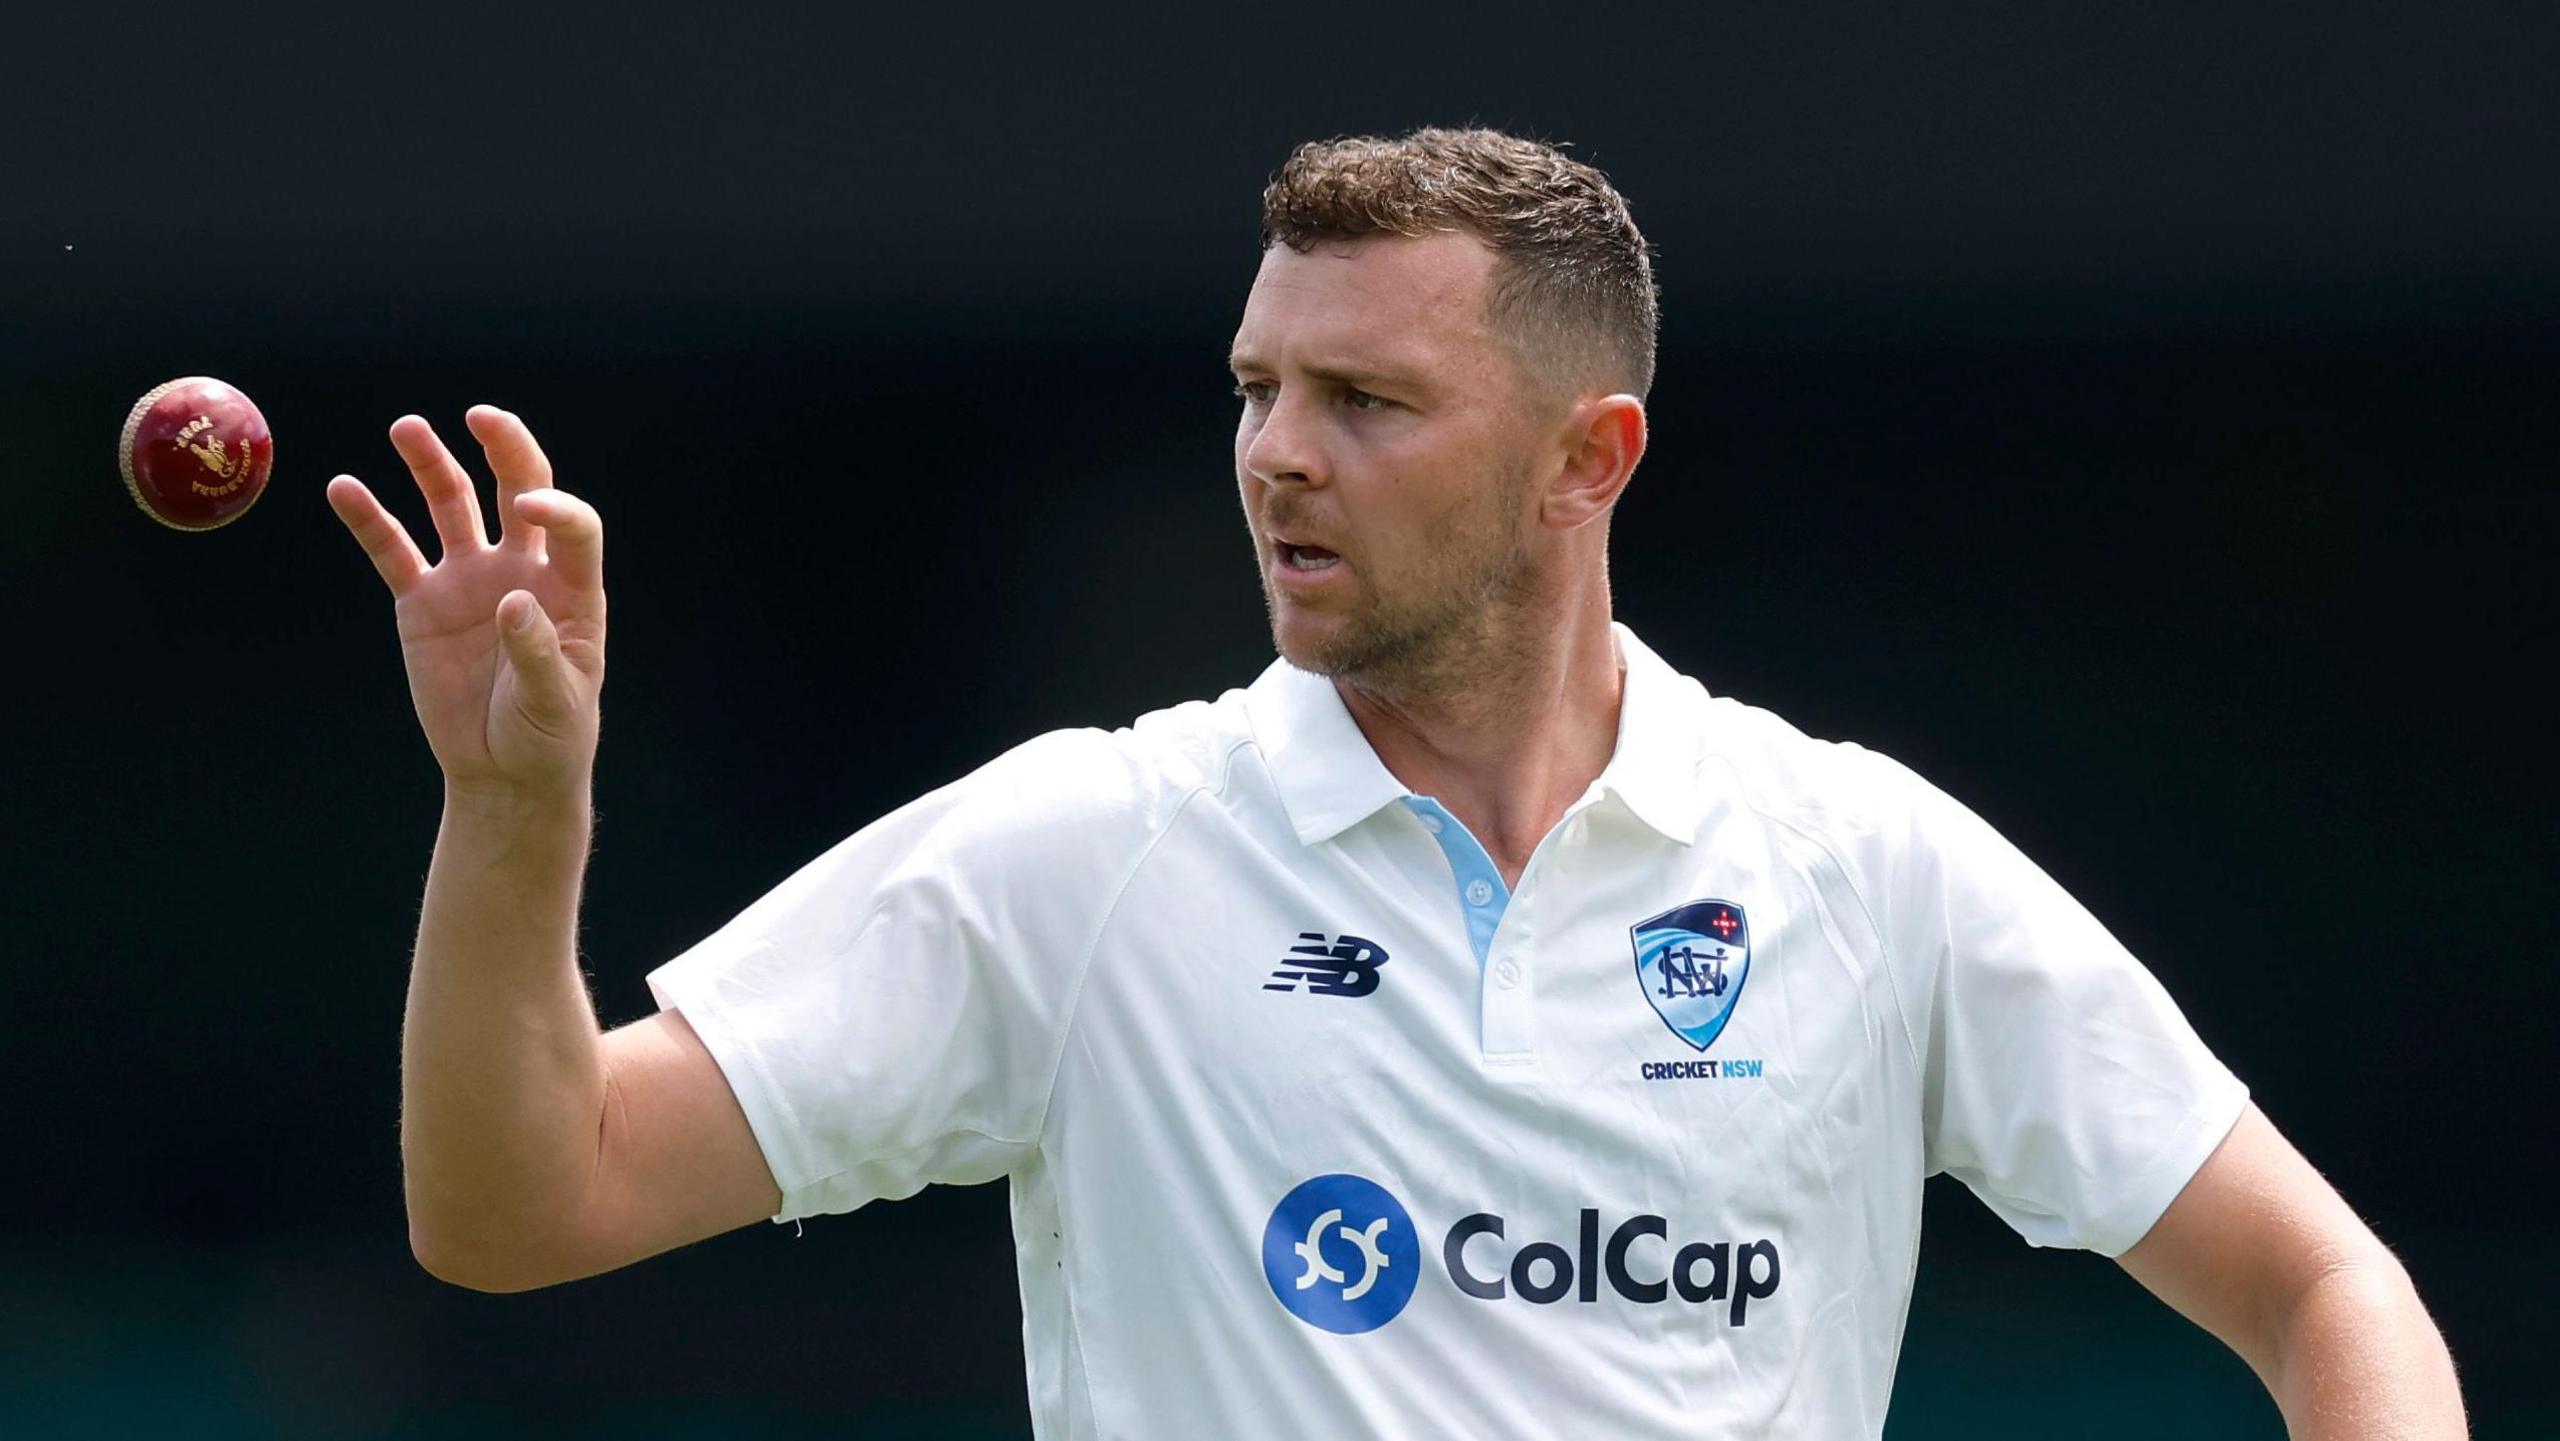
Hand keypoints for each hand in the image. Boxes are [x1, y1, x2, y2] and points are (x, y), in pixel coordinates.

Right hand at [328, 407, 605, 803]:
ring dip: (431, 465)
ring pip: (451, 506)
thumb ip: (537, 653)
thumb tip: (514, 602)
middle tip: (480, 416)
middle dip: (504, 449)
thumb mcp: (555, 703)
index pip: (574, 528)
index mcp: (572, 591)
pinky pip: (393, 551)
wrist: (503, 771)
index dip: (557, 507)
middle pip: (517, 490)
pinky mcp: (423, 602)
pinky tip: (345, 487)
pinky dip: (370, 520)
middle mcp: (522, 570)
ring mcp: (470, 580)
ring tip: (408, 428)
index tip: (530, 507)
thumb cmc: (547, 736)